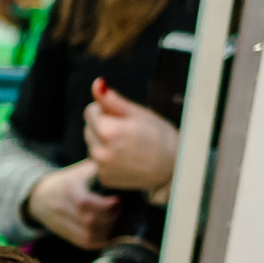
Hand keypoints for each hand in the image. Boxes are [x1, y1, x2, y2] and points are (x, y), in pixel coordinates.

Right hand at [25, 158, 120, 250]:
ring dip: (106, 231)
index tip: (116, 200)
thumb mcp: (79, 170)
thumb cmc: (67, 180)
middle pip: (88, 221)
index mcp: (67, 188)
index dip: (104, 205)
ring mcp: (62, 223)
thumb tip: (121, 169)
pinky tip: (108, 233)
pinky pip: (84, 243)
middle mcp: (62, 207)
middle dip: (109, 218)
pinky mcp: (65, 234)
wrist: (40, 196)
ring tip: (114, 221)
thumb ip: (98, 169)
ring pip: (88, 235)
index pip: (84, 202)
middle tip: (118, 210)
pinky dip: (99, 241)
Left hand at [83, 79, 179, 193]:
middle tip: (128, 132)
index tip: (123, 117)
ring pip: (93, 146)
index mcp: (108, 131)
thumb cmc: (159, 136)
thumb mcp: (137, 113)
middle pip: (89, 128)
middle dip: (103, 126)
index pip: (90, 111)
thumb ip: (112, 100)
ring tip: (129, 146)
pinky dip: (108, 158)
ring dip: (104, 142)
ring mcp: (102, 167)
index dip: (106, 110)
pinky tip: (127, 158)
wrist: (174, 166)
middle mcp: (100, 152)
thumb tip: (96, 83)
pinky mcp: (104, 178)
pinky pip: (98, 162)